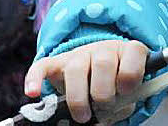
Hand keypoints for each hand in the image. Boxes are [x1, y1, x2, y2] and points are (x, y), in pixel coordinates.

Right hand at [23, 40, 148, 123]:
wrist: (99, 69)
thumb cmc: (117, 84)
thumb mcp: (128, 92)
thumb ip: (124, 102)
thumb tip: (105, 120)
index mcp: (127, 52)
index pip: (134, 52)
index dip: (130, 74)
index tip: (126, 91)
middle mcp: (103, 49)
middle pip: (103, 63)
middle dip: (103, 92)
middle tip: (102, 108)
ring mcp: (79, 54)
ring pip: (76, 68)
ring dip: (78, 97)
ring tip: (82, 116)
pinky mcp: (57, 62)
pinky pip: (42, 66)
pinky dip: (35, 79)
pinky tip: (33, 93)